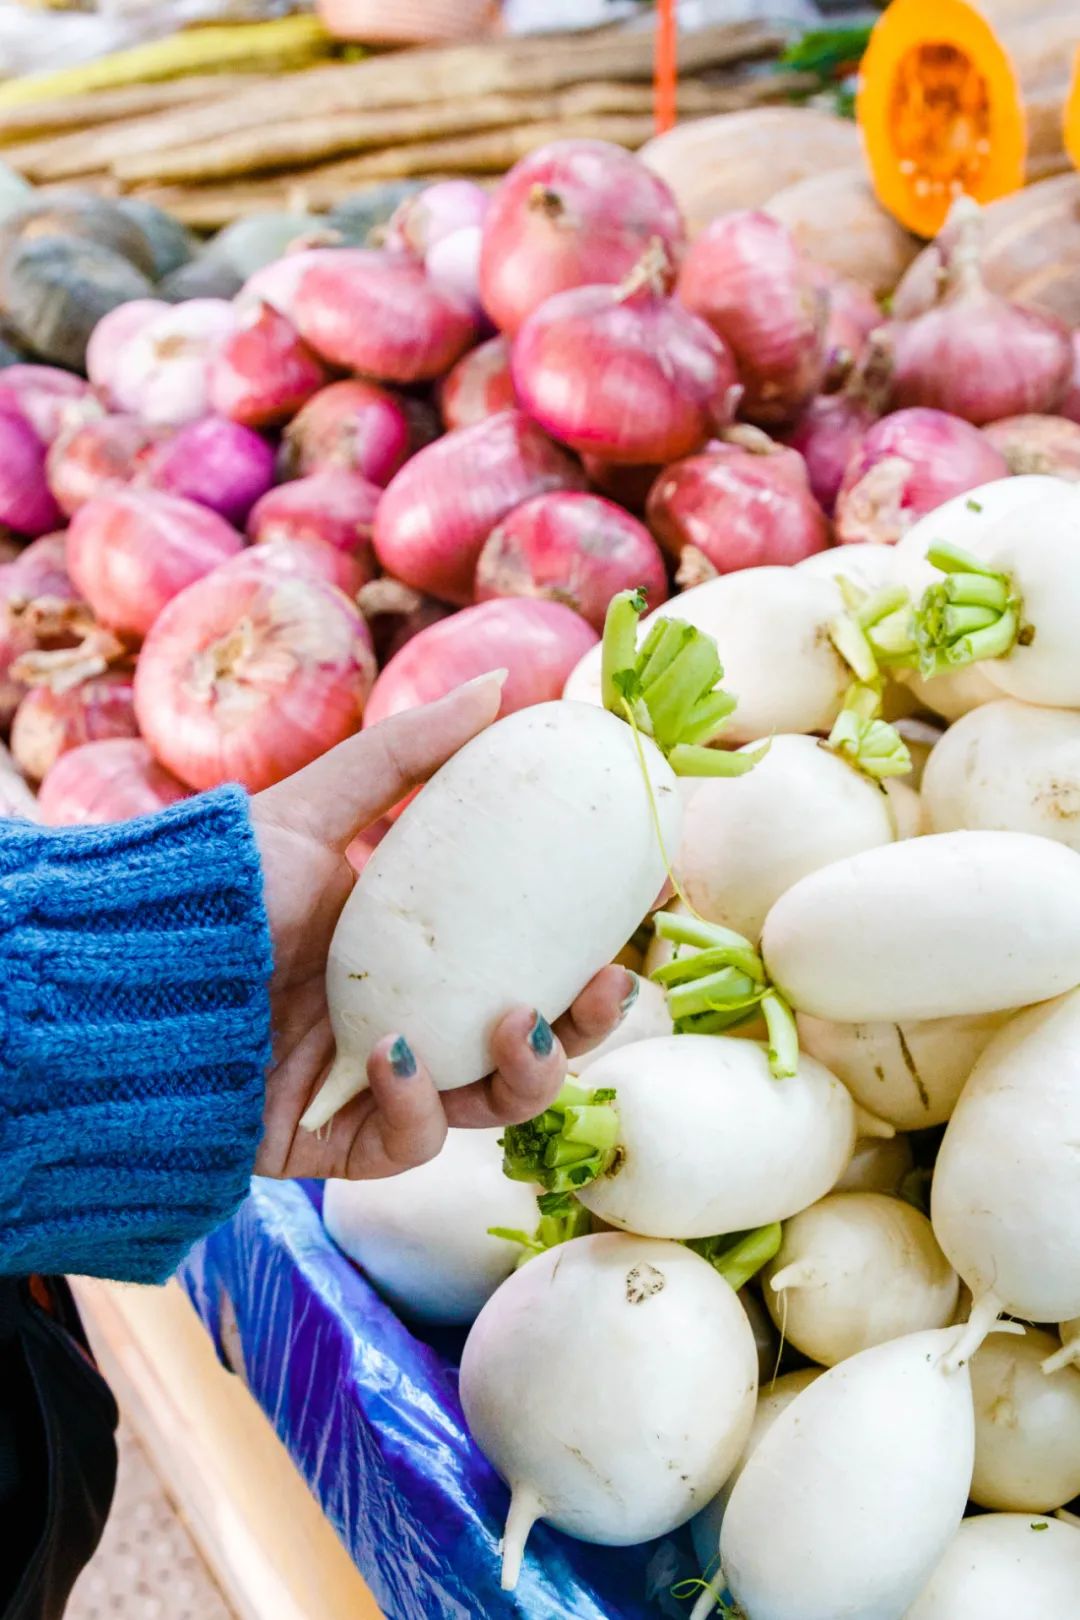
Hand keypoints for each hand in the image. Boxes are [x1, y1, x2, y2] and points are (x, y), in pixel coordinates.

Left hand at [250, 673, 634, 1181]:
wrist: (126, 967)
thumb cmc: (220, 883)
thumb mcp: (321, 804)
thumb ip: (410, 751)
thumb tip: (509, 685)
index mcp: (414, 948)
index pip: (527, 957)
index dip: (591, 947)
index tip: (643, 914)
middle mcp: (405, 1018)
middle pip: (526, 1041)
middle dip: (585, 1026)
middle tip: (609, 986)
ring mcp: (373, 1086)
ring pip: (487, 1105)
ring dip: (528, 1072)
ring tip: (520, 1024)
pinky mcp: (333, 1143)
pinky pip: (406, 1144)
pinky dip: (418, 1107)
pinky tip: (399, 1058)